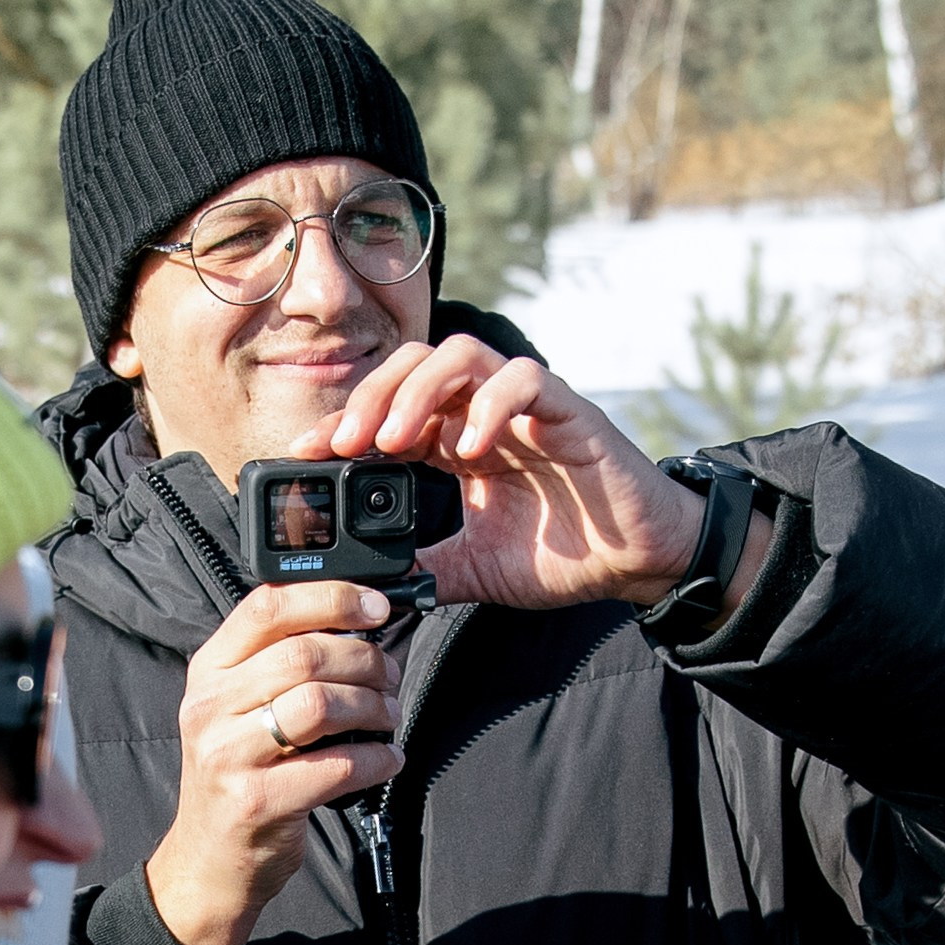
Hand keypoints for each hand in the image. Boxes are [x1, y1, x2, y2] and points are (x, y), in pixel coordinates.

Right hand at [145, 579, 401, 944]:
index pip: (267, 606)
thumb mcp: (238, 710)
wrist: (208, 861)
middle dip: (365, 661)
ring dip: (372, 708)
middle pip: (304, 655)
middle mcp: (210, 708)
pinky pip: (336, 766)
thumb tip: (356, 624)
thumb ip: (278, 665)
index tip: (375, 607)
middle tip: (390, 678)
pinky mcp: (257, 801)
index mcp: (209, 671)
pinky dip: (376, 759)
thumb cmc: (239, 778)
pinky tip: (387, 759)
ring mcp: (229, 756)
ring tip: (388, 718)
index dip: (331, 598)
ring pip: (320, 704)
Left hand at [292, 333, 770, 616]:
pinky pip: (524, 380)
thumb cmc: (568, 555)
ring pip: (460, 356)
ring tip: (396, 440)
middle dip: (371, 398)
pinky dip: (491, 406)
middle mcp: (486, 412)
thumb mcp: (477, 568)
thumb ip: (427, 567)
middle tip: (345, 444)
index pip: (390, 412)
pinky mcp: (567, 410)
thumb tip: (370, 588)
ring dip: (419, 391)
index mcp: (459, 441)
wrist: (639, 561)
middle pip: (413, 365)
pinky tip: (471, 449)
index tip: (306, 456)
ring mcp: (526, 405)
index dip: (344, 425)